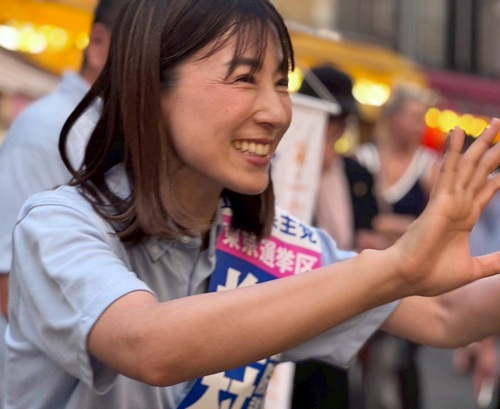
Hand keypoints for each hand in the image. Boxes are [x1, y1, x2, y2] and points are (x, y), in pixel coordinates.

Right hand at [384, 119, 499, 296]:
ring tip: (495, 123)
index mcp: (464, 219)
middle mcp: (457, 205)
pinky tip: (457, 132)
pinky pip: (448, 170)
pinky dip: (453, 151)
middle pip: (480, 172)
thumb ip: (494, 262)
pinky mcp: (439, 201)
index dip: (498, 175)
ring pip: (468, 166)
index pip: (485, 190)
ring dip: (482, 144)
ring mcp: (448, 200)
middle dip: (493, 152)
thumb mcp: (474, 269)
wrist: (409, 278)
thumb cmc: (432, 275)